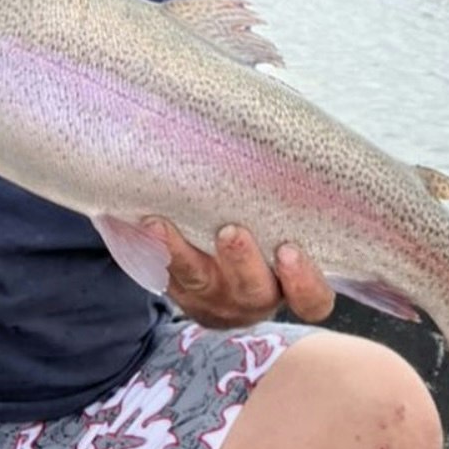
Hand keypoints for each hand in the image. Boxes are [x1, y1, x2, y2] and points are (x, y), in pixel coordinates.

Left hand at [144, 220, 334, 329]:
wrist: (225, 277)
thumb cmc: (271, 240)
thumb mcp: (288, 230)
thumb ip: (292, 208)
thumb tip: (292, 148)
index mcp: (290, 288)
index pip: (312, 300)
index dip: (303, 282)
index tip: (289, 250)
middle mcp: (254, 298)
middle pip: (253, 291)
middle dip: (241, 261)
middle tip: (230, 232)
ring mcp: (214, 299)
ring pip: (198, 281)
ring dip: (180, 252)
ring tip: (160, 225)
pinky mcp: (181, 291)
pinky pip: (163, 273)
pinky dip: (149, 246)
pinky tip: (137, 221)